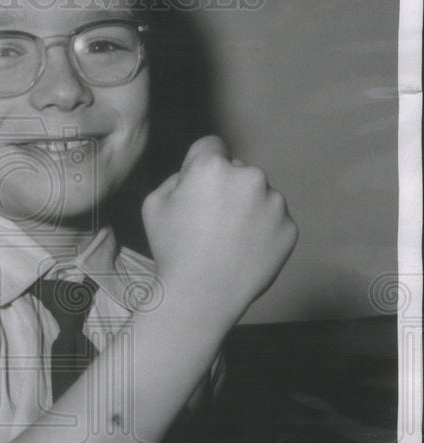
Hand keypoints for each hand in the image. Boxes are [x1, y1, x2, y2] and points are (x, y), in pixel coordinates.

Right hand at [141, 136, 297, 324]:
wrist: (201, 296)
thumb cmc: (172, 250)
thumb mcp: (153, 204)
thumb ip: (176, 178)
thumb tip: (195, 175)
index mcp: (214, 166)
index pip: (211, 146)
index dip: (199, 166)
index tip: (195, 189)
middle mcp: (250, 176)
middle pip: (238, 170)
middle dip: (226, 187)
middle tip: (209, 223)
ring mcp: (275, 203)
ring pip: (259, 194)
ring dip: (247, 208)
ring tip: (226, 241)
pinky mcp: (289, 228)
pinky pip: (274, 220)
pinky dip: (262, 232)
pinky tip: (242, 252)